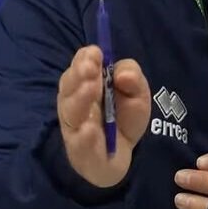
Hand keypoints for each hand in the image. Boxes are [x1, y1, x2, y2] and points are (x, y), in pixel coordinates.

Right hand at [57, 46, 150, 187]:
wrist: (125, 155)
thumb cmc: (125, 117)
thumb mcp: (137, 93)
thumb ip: (133, 78)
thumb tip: (123, 75)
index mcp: (86, 83)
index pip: (80, 65)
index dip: (85, 58)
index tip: (96, 53)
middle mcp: (75, 102)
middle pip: (69, 85)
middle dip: (79, 74)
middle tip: (91, 69)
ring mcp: (75, 126)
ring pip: (70, 111)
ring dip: (79, 99)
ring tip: (91, 89)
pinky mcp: (80, 151)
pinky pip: (78, 142)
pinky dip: (83, 136)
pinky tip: (89, 128)